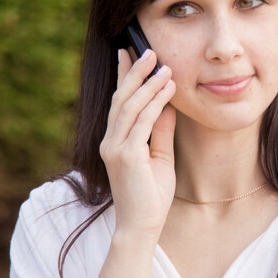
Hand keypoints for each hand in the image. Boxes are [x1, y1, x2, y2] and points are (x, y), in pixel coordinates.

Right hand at [99, 49, 176, 239]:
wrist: (142, 227)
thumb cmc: (151, 196)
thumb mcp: (159, 157)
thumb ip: (160, 130)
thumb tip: (167, 103)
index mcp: (115, 141)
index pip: (119, 102)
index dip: (123, 76)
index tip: (128, 52)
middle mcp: (110, 141)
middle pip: (121, 99)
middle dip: (135, 72)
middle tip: (149, 50)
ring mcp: (115, 148)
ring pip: (129, 106)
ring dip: (147, 83)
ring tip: (162, 65)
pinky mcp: (126, 156)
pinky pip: (141, 122)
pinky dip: (154, 103)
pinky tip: (167, 89)